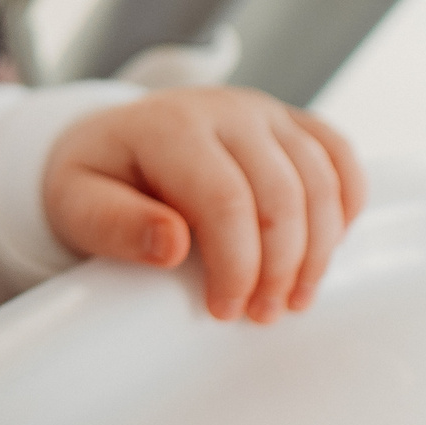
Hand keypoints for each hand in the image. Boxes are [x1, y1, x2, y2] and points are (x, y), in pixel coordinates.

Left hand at [42, 88, 365, 321]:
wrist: (113, 141)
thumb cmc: (98, 180)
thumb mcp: (79, 205)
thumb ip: (116, 226)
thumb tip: (172, 245)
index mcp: (171, 127)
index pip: (226, 201)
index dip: (237, 264)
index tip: (226, 310)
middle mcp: (225, 109)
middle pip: (282, 195)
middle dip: (280, 267)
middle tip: (262, 315)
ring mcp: (264, 112)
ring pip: (320, 180)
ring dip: (318, 250)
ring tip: (292, 298)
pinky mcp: (290, 121)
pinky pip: (340, 156)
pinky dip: (346, 204)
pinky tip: (328, 248)